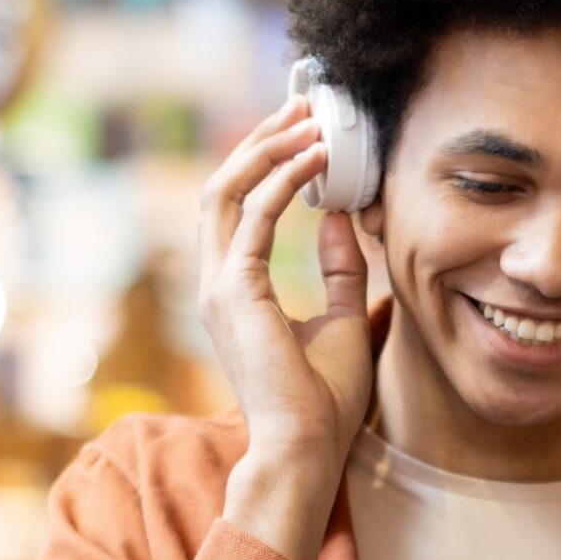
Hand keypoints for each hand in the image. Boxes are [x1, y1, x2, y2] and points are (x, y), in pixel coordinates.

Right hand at [197, 96, 375, 559]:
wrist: (306, 450)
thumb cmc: (321, 402)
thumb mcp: (340, 320)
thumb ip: (339, 269)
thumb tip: (345, 219)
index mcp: (234, 289)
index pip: (238, 208)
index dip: (265, 165)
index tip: (302, 136)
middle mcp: (216, 282)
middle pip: (223, 186)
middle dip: (260, 142)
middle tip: (301, 109)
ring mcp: (218, 286)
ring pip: (228, 191)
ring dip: (267, 150)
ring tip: (307, 121)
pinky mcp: (236, 291)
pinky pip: (256, 216)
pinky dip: (284, 181)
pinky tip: (317, 161)